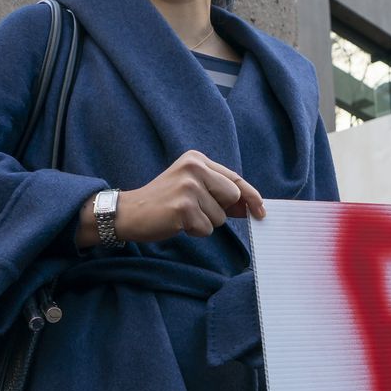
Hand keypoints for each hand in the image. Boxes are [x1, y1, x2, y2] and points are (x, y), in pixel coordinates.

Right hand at [76, 150, 264, 246]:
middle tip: (194, 210)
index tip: (261, 210)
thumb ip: (219, 193)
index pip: (235, 178)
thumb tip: (252, 206)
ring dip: (204, 223)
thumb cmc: (163, 202)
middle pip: (232, 197)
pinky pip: (206, 228)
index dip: (251, 196)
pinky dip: (194, 231)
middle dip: (219, 211)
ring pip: (220, 217)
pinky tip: (177, 223)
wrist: (129, 212)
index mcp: (197, 159)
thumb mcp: (191, 188)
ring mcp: (188, 187)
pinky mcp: (183, 207)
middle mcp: (194, 167)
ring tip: (182, 215)